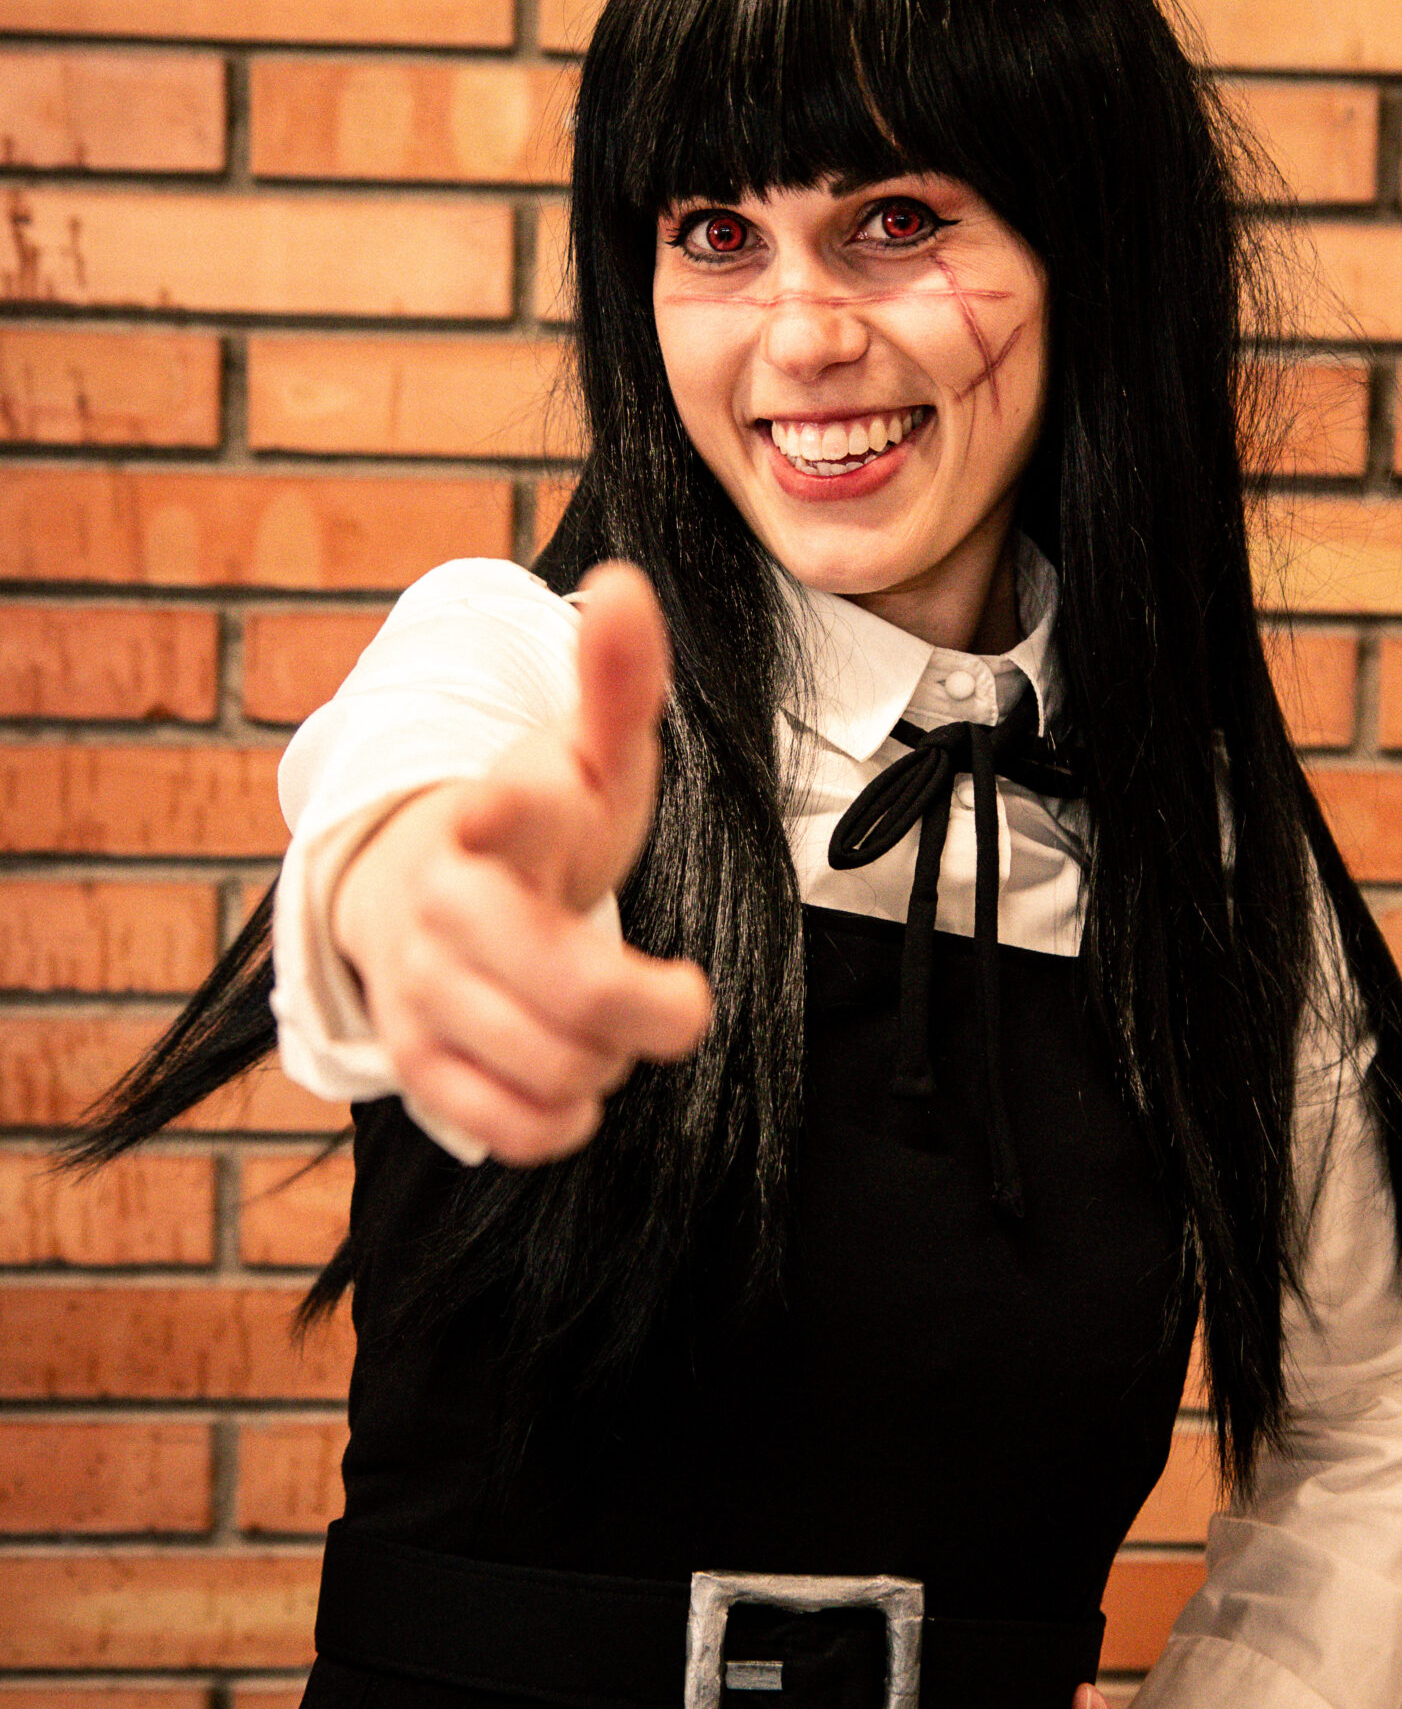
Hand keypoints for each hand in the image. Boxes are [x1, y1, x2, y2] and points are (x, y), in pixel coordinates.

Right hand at [331, 563, 712, 1164]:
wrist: (421, 886)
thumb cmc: (540, 820)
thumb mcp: (590, 749)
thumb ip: (618, 678)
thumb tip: (625, 584)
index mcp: (495, 809)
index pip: (504, 804)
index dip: (510, 806)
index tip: (499, 807)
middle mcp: (447, 899)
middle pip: (570, 980)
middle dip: (651, 1006)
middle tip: (678, 998)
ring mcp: (422, 983)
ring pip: (555, 1062)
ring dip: (608, 1058)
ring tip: (603, 1021)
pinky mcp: (416, 1059)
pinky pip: (508, 1124)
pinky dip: (557, 1118)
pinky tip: (573, 1079)